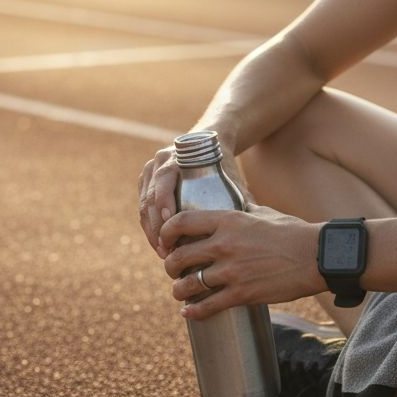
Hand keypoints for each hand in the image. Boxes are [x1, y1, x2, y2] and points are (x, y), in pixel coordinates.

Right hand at [138, 140, 252, 258]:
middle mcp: (159, 163)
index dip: (164, 201)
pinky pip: (142, 208)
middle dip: (157, 227)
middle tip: (168, 250)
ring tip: (164, 252)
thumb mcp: (230, 177)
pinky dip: (148, 227)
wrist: (207, 145)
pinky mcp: (145, 183)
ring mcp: (149, 172)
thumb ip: (242, 197)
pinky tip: (159, 245)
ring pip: (143, 206)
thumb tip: (255, 224)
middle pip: (150, 198)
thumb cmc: (222, 164)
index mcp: (176, 157)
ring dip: (151, 231)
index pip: (164, 179)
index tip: (170, 224)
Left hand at [160, 205, 325, 319]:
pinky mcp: (242, 294)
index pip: (181, 222)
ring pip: (189, 284)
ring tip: (180, 292)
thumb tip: (234, 208)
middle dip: (170, 266)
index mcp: (228, 220)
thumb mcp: (262, 213)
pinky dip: (194, 311)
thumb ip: (242, 212)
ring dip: (179, 291)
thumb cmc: (293, 233)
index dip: (166, 233)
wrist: (316, 257)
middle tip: (173, 270)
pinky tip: (188, 312)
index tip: (165, 241)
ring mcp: (232, 271)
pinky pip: (208, 306)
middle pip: (179, 257)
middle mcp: (225, 244)